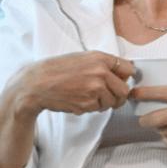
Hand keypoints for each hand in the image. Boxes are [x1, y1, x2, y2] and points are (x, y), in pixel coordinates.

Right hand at [15, 51, 134, 115]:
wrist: (36, 84)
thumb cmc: (57, 70)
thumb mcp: (83, 58)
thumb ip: (104, 64)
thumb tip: (124, 72)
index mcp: (101, 59)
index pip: (129, 69)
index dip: (125, 77)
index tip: (122, 81)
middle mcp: (101, 73)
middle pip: (124, 90)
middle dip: (119, 96)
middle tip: (110, 96)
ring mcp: (95, 89)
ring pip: (112, 102)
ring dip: (104, 103)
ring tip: (88, 96)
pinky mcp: (88, 104)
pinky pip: (98, 109)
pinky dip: (91, 107)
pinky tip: (78, 100)